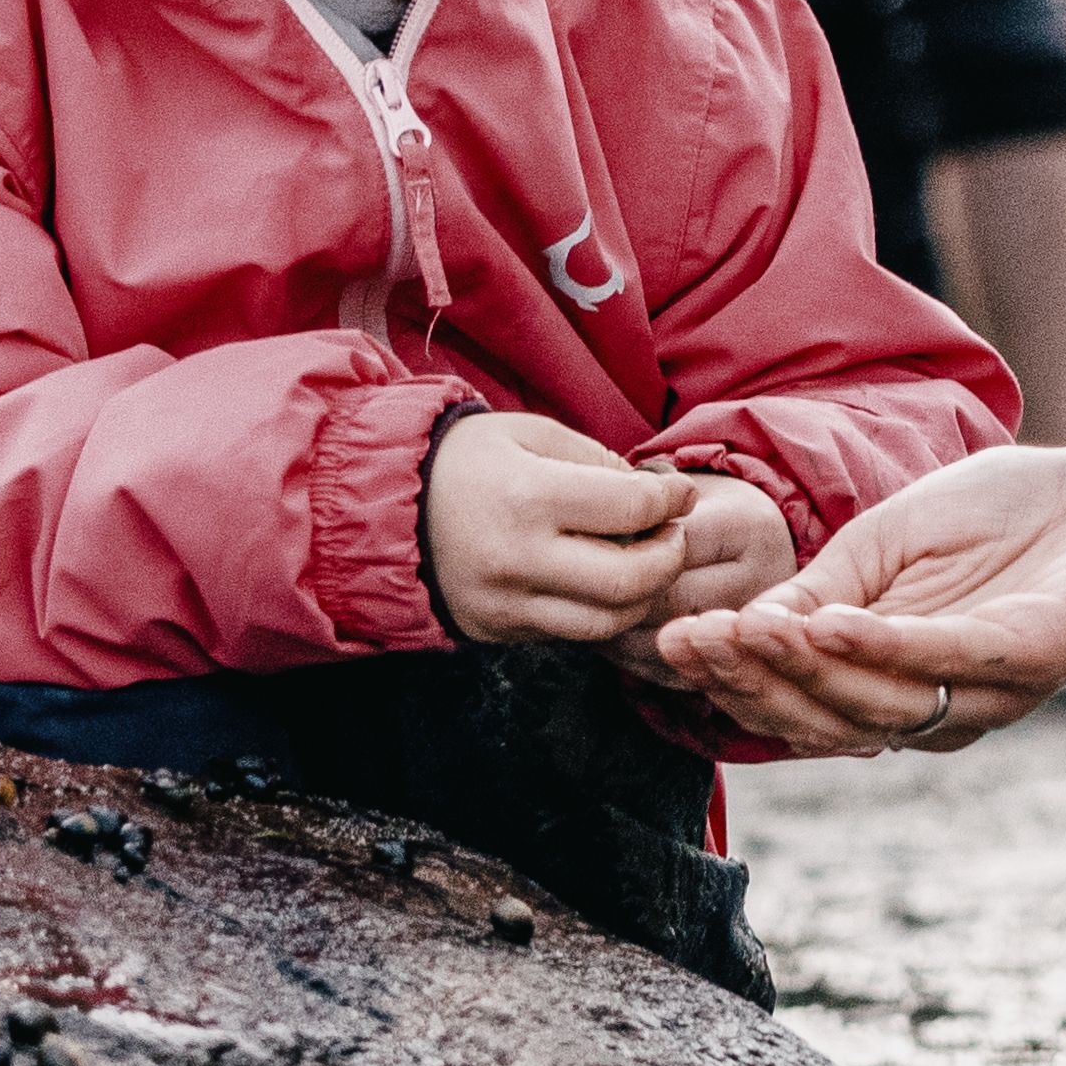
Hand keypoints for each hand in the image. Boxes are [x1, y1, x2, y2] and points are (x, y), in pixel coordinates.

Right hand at [422, 410, 721, 644]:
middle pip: (629, 582)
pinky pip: (569, 631)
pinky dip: (600, 611)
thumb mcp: (531, 435)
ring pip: (605, 622)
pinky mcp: (496, 629)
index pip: (632, 510)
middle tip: (675, 536)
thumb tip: (654, 494)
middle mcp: (519, 559)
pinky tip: (604, 581)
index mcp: (530, 497)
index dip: (672, 501)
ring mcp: (505, 603)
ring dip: (642, 596)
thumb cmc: (466, 460)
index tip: (681, 494)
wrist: (383, 505)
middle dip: (670, 559)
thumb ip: (597, 462)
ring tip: (646, 562)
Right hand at [635, 438, 1065, 753]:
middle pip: (826, 719)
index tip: (669, 635)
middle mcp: (941, 703)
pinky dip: (879, 648)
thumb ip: (823, 589)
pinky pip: (943, 663)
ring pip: (875, 705)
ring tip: (739, 629)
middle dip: (751, 682)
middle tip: (688, 639)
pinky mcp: (1034, 658)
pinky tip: (826, 622)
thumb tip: (737, 630)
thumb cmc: (1011, 513)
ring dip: (800, 670)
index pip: (802, 699)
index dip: (734, 675)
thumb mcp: (888, 543)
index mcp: (900, 681)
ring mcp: (989, 690)